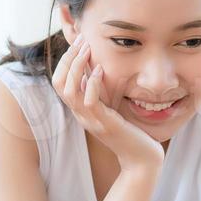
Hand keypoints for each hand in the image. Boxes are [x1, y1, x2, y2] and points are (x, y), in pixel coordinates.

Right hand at [52, 35, 164, 171]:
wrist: (141, 160)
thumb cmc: (131, 133)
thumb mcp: (112, 110)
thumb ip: (102, 95)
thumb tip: (95, 72)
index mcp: (81, 111)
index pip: (59, 83)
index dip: (65, 61)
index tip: (79, 43)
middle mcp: (81, 116)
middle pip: (59, 83)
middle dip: (68, 59)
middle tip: (81, 40)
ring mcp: (91, 121)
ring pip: (70, 91)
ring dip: (77, 66)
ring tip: (87, 49)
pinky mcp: (105, 124)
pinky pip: (90, 102)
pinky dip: (92, 84)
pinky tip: (100, 70)